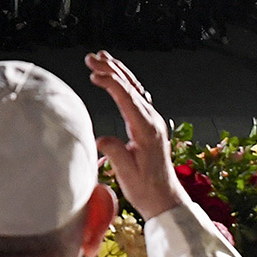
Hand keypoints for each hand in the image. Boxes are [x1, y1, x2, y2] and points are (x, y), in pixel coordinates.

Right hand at [85, 51, 185, 221]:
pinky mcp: (150, 125)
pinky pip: (137, 97)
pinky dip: (125, 83)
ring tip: (101, 57)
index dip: (110, 83)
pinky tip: (117, 77)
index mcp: (147, 130)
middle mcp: (152, 121)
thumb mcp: (128, 174)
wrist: (164, 199)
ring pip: (135, 89)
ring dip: (118, 72)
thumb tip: (101, 138)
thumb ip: (116, 153)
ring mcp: (153, 121)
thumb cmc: (146, 189)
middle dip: (111, 69)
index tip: (93, 74)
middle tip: (91, 57)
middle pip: (131, 87)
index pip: (127, 98)